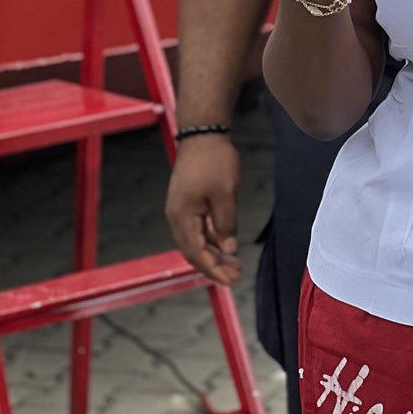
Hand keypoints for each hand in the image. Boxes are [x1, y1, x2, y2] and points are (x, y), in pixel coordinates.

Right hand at [165, 134, 241, 285]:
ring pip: (195, 241)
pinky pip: (197, 229)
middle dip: (214, 266)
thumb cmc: (214, 160)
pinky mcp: (187, 203)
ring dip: (213, 253)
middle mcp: (177, 217)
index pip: (196, 253)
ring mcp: (180, 210)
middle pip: (193, 251)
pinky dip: (210, 239)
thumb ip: (226, 224)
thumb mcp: (226, 194)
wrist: (202, 134)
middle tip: (235, 275)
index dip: (213, 269)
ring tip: (234, 263)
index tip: (231, 280)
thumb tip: (228, 249)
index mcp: (183, 217)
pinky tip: (225, 244)